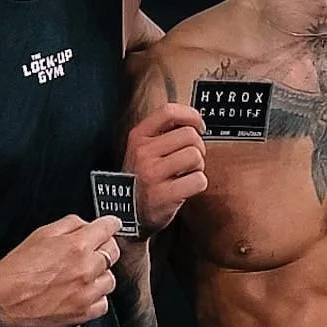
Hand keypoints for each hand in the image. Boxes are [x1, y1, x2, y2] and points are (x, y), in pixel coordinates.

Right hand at [0, 215, 121, 326]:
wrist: (1, 298)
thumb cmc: (17, 267)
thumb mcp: (41, 234)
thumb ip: (69, 224)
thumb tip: (86, 224)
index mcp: (77, 246)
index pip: (109, 228)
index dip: (111, 224)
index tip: (111, 226)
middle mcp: (86, 269)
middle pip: (113, 253)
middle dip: (105, 248)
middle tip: (94, 250)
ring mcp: (86, 293)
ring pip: (110, 279)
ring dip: (101, 275)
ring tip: (84, 275)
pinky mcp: (82, 313)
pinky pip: (103, 304)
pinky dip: (96, 298)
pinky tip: (83, 294)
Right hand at [124, 102, 207, 235]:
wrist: (128, 214)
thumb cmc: (141, 179)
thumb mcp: (142, 150)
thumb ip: (163, 132)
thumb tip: (195, 121)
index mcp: (138, 137)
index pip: (168, 111)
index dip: (191, 115)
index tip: (198, 125)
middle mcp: (143, 153)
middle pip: (189, 135)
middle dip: (197, 147)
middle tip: (190, 159)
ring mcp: (152, 174)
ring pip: (195, 156)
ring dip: (198, 166)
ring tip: (186, 173)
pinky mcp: (164, 195)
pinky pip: (198, 180)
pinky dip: (198, 184)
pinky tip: (186, 187)